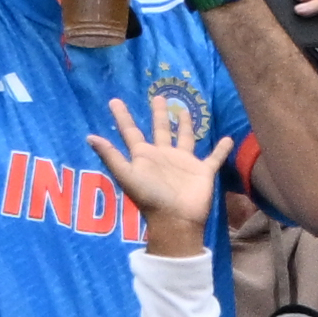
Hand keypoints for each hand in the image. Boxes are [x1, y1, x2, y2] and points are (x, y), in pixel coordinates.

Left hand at [86, 84, 225, 241]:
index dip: (122, 117)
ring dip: (185, 124)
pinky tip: (228, 138)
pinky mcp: (202, 171)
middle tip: (158, 96)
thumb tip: (89, 136)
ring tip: (185, 109)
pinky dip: (221, 149)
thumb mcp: (126, 175)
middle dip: (158, 114)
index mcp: (144, 156)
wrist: (176, 220)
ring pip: (185, 138)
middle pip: (160, 129)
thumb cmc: (150, 197)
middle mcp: (163, 156)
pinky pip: (214, 157)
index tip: (114, 101)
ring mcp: (183, 163)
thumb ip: (110, 156)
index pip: (130, 132)